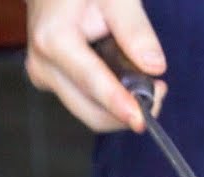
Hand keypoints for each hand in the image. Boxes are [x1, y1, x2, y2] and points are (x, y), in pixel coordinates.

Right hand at [25, 0, 168, 131]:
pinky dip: (112, 102)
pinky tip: (129, 82)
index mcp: (53, 40)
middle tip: (160, 90)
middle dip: (128, 111)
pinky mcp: (53, 82)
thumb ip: (135, 30)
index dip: (119, 104)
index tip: (142, 120)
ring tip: (149, 83)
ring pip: (90, 113)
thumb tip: (154, 67)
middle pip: (90, 111)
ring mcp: (45, 77)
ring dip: (122, 109)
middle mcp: (44, 66)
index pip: (91, 82)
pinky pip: (87, 104)